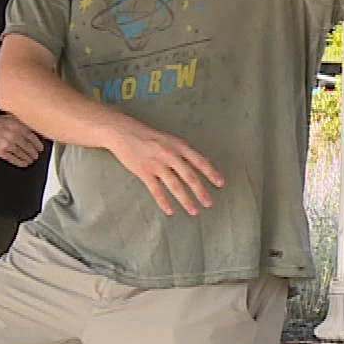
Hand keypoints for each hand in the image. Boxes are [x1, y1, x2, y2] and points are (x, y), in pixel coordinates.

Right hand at [0, 113, 43, 167]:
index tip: (41, 149)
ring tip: (31, 161)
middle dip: (34, 153)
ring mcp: (7, 144)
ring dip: (28, 159)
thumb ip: (21, 123)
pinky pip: (13, 159)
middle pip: (28, 147)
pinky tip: (23, 164)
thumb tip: (32, 129)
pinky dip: (19, 162)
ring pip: (22, 154)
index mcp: (18, 125)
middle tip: (36, 156)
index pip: (33, 137)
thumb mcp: (10, 117)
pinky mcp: (0, 151)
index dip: (38, 145)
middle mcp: (14, 135)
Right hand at [106, 121, 223, 215]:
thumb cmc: (147, 136)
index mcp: (178, 145)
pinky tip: (170, 211)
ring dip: (186, 200)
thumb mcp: (169, 139)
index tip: (220, 183)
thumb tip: (200, 164)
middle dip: (200, 191)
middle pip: (189, 176)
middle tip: (209, 203)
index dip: (211, 173)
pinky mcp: (144, 172)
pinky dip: (164, 202)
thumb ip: (183, 152)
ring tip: (194, 211)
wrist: (123, 132)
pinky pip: (156, 190)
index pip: (199, 161)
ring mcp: (156, 164)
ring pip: (175, 185)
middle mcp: (170, 154)